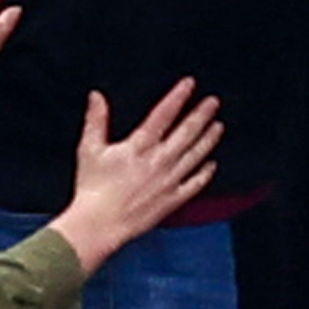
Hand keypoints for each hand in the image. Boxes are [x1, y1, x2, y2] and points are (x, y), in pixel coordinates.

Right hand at [52, 81, 225, 273]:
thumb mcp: (89, 149)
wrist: (99, 224)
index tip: (189, 84)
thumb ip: (96, 120)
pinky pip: (194, 184)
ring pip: (195, 155)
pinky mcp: (172, 200)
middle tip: (213, 102)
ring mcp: (169, 181)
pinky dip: (205, 174)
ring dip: (208, 139)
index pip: (164, 114)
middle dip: (202, 114)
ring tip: (218, 126)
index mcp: (139, 146)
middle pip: (186, 132)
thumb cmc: (91, 188)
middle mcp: (159, 161)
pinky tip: (212, 165)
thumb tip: (96, 96)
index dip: (178, 96)